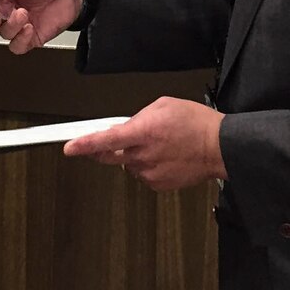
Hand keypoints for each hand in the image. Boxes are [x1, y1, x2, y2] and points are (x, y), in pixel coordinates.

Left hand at [64, 96, 225, 191]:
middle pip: (110, 156)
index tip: (70, 147)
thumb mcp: (164, 105)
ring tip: (157, 144)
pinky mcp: (157, 184)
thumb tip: (125, 126)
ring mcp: (150, 172)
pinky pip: (142, 174)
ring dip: (133, 155)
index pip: (106, 140)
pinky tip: (164, 156)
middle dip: (103, 149)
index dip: (85, 145)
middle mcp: (144, 155)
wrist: (219, 147)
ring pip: (127, 164)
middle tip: (114, 140)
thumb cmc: (196, 124)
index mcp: (143, 132)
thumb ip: (138, 116)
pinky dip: (147, 165)